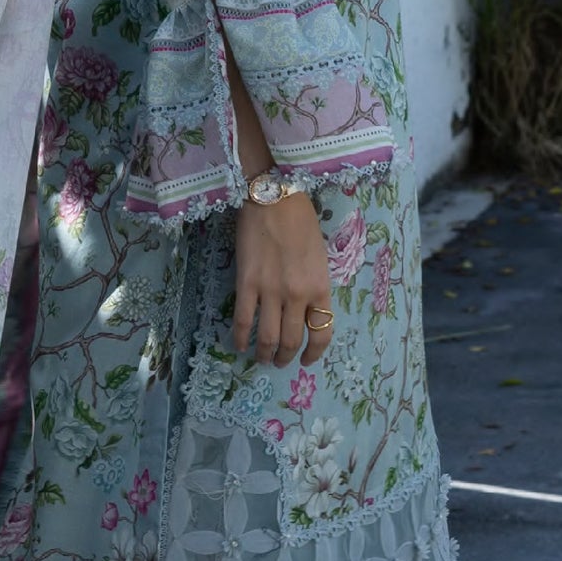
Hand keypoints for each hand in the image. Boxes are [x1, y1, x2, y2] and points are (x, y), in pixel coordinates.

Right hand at [232, 192, 333, 369]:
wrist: (275, 198)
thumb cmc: (302, 222)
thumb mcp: (320, 258)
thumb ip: (315, 286)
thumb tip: (305, 311)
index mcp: (321, 288)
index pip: (323, 333)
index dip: (314, 353)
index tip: (306, 360)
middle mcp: (298, 295)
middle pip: (292, 340)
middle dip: (286, 357)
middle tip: (280, 362)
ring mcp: (271, 291)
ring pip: (268, 337)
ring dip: (265, 353)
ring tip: (262, 358)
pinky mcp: (247, 284)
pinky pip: (243, 320)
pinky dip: (241, 337)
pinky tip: (239, 345)